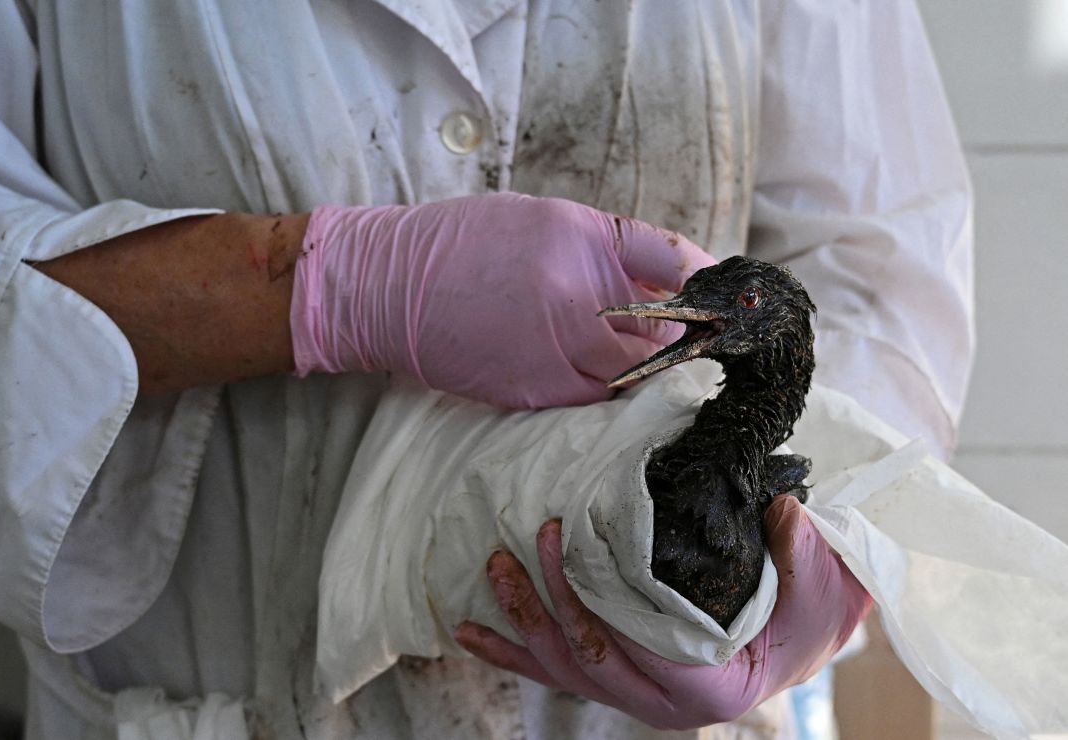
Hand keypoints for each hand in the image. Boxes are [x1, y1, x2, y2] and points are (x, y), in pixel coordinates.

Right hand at [290, 193, 713, 407]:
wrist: (386, 286)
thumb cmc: (461, 244)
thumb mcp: (537, 221)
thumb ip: (600, 250)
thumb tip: (659, 283)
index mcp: (578, 238)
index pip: (672, 258)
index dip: (708, 281)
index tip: (726, 297)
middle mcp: (576, 295)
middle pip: (663, 333)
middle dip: (680, 339)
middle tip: (686, 340)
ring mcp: (556, 349)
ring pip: (632, 375)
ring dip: (643, 370)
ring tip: (633, 361)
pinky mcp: (535, 392)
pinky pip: (594, 399)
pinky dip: (604, 390)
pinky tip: (587, 376)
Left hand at [454, 497, 870, 729]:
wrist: (796, 648)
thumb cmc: (806, 620)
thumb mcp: (817, 588)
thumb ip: (800, 552)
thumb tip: (782, 509)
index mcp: (706, 689)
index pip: (641, 652)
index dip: (599, 606)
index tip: (572, 546)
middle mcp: (659, 703)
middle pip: (589, 659)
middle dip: (550, 603)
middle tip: (529, 545)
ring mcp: (630, 696)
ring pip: (563, 669)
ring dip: (521, 621)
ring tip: (493, 572)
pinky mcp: (611, 679)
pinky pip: (553, 671)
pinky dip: (508, 652)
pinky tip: (469, 633)